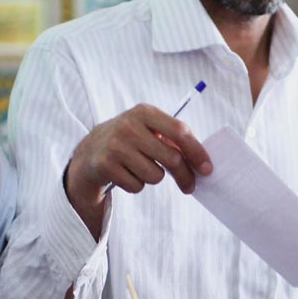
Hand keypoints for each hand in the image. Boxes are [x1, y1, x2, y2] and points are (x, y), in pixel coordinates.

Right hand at [64, 105, 213, 235]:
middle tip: (190, 186)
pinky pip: (137, 186)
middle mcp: (129, 126)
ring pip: (155, 176)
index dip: (196, 152)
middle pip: (171, 158)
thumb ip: (173, 139)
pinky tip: (126, 173)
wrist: (90, 150)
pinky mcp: (106, 165)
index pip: (179, 131)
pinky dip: (136, 185)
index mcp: (144, 112)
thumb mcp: (148, 129)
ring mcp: (115, 146)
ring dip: (154, 178)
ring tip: (141, 168)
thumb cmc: (130, 140)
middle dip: (184, 176)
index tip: (207, 169)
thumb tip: (202, 163)